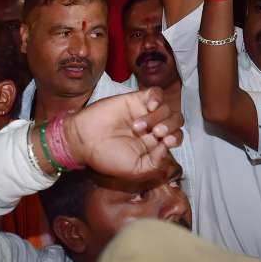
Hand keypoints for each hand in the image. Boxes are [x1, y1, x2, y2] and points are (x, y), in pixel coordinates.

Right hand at [59, 88, 182, 178]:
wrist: (84, 140)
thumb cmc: (107, 157)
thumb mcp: (134, 169)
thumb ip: (154, 162)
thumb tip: (167, 148)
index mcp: (154, 144)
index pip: (175, 137)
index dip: (175, 138)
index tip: (165, 142)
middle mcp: (151, 127)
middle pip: (175, 121)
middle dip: (170, 126)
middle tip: (156, 133)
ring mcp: (144, 112)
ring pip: (166, 108)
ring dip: (157, 117)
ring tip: (138, 126)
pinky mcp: (135, 99)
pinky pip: (156, 93)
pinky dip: (157, 98)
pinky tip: (149, 106)